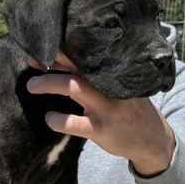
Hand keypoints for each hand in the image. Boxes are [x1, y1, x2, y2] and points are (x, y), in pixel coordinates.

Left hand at [26, 53, 175, 176]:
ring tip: (32, 86)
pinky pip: (74, 123)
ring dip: (50, 84)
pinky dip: (58, 120)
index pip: (87, 56)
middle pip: (78, 67)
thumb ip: (99, 77)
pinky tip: (49, 118)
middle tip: (31, 63)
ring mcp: (106, 108)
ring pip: (75, 89)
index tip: (43, 45)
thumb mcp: (121, 88)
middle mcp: (109, 87)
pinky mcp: (101, 129)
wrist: (153, 138)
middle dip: (52, 63)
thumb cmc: (131, 109)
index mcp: (113, 74)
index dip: (63, 50)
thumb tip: (65, 62)